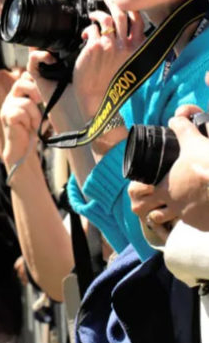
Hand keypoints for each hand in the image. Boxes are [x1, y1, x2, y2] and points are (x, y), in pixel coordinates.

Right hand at [0, 71, 43, 169]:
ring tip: (34, 123)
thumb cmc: (32, 128)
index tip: (44, 89)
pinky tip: (28, 127)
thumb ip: (40, 96)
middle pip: (21, 82)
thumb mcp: (39, 109)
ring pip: (26, 102)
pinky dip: (28, 121)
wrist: (23, 147)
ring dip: (35, 114)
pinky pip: (21, 113)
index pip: (24, 76)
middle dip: (35, 91)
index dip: (34, 78)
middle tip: (40, 101)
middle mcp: (11, 97)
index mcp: (18, 93)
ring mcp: (7, 106)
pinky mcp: (6, 116)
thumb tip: (55, 85)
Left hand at [72, 0, 144, 120]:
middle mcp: (126, 45)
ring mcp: (110, 44)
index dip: (131, 9)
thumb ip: (129, 49)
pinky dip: (88, 29)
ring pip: (106, 18)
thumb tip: (121, 34)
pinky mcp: (94, 47)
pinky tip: (84, 35)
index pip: (138, 21)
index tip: (124, 4)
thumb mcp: (129, 65)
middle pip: (122, 14)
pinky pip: (91, 29)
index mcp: (137, 49)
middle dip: (114, 2)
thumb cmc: (111, 84)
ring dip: (98, 12)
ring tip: (93, 14)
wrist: (98, 99)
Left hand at [129, 107, 208, 233]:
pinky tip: (202, 211)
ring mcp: (190, 219)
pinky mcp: (206, 226)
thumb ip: (183, 129)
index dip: (141, 190)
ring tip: (181, 205)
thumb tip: (177, 116)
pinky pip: (197, 225)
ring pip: (173, 221)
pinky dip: (197, 219)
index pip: (140, 194)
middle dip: (152, 208)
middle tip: (160, 198)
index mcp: (165, 188)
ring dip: (173, 215)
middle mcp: (174, 206)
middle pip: (151, 214)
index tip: (148, 185)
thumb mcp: (195, 142)